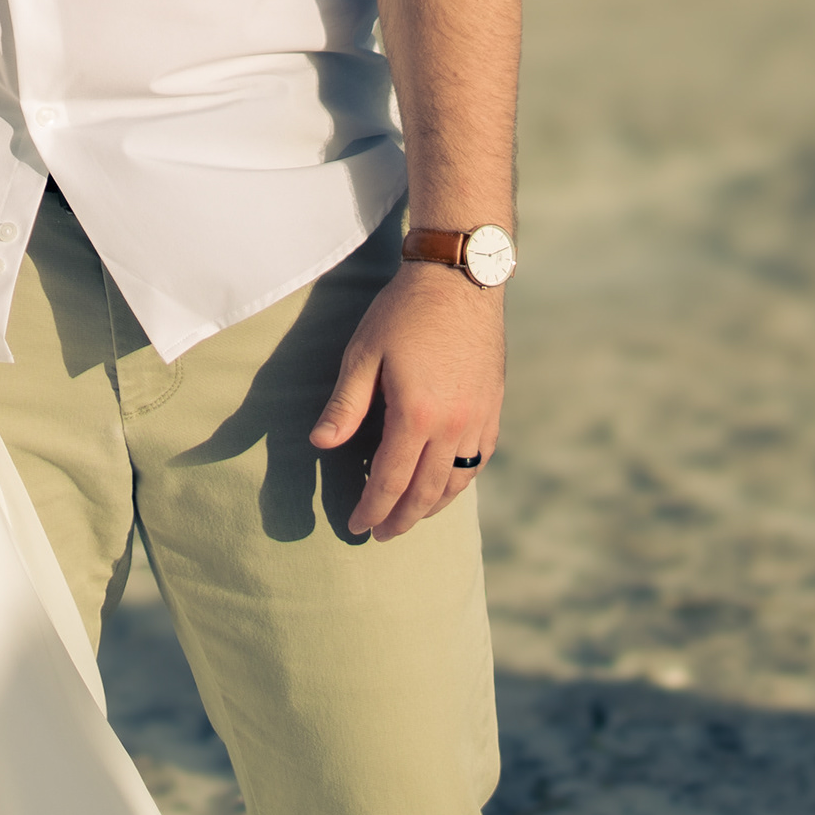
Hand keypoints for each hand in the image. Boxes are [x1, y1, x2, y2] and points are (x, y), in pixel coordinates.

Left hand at [307, 262, 505, 539]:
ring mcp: (479, 419)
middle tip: (382, 534)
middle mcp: (453, 426)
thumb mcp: (364, 353)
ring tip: (410, 517)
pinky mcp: (493, 408)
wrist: (460, 279)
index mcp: (416, 415)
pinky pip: (479, 460)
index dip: (373, 508)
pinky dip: (460, 481)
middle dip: (401, 518)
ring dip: (431, 506)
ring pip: (456, 482)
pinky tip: (446, 485)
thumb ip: (345, 404)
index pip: (391, 480)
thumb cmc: (404, 312)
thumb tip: (320, 444)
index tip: (358, 526)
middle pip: (426, 491)